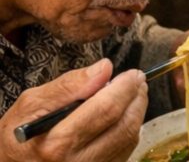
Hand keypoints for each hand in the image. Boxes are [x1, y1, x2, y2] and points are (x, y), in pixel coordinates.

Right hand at [0, 59, 146, 161]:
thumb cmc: (20, 134)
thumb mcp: (32, 104)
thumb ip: (69, 85)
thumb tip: (104, 68)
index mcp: (58, 144)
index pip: (105, 110)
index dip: (124, 88)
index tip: (132, 74)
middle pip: (124, 125)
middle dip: (136, 97)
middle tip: (138, 80)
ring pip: (129, 138)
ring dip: (138, 111)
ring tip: (135, 92)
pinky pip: (125, 150)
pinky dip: (131, 129)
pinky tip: (126, 114)